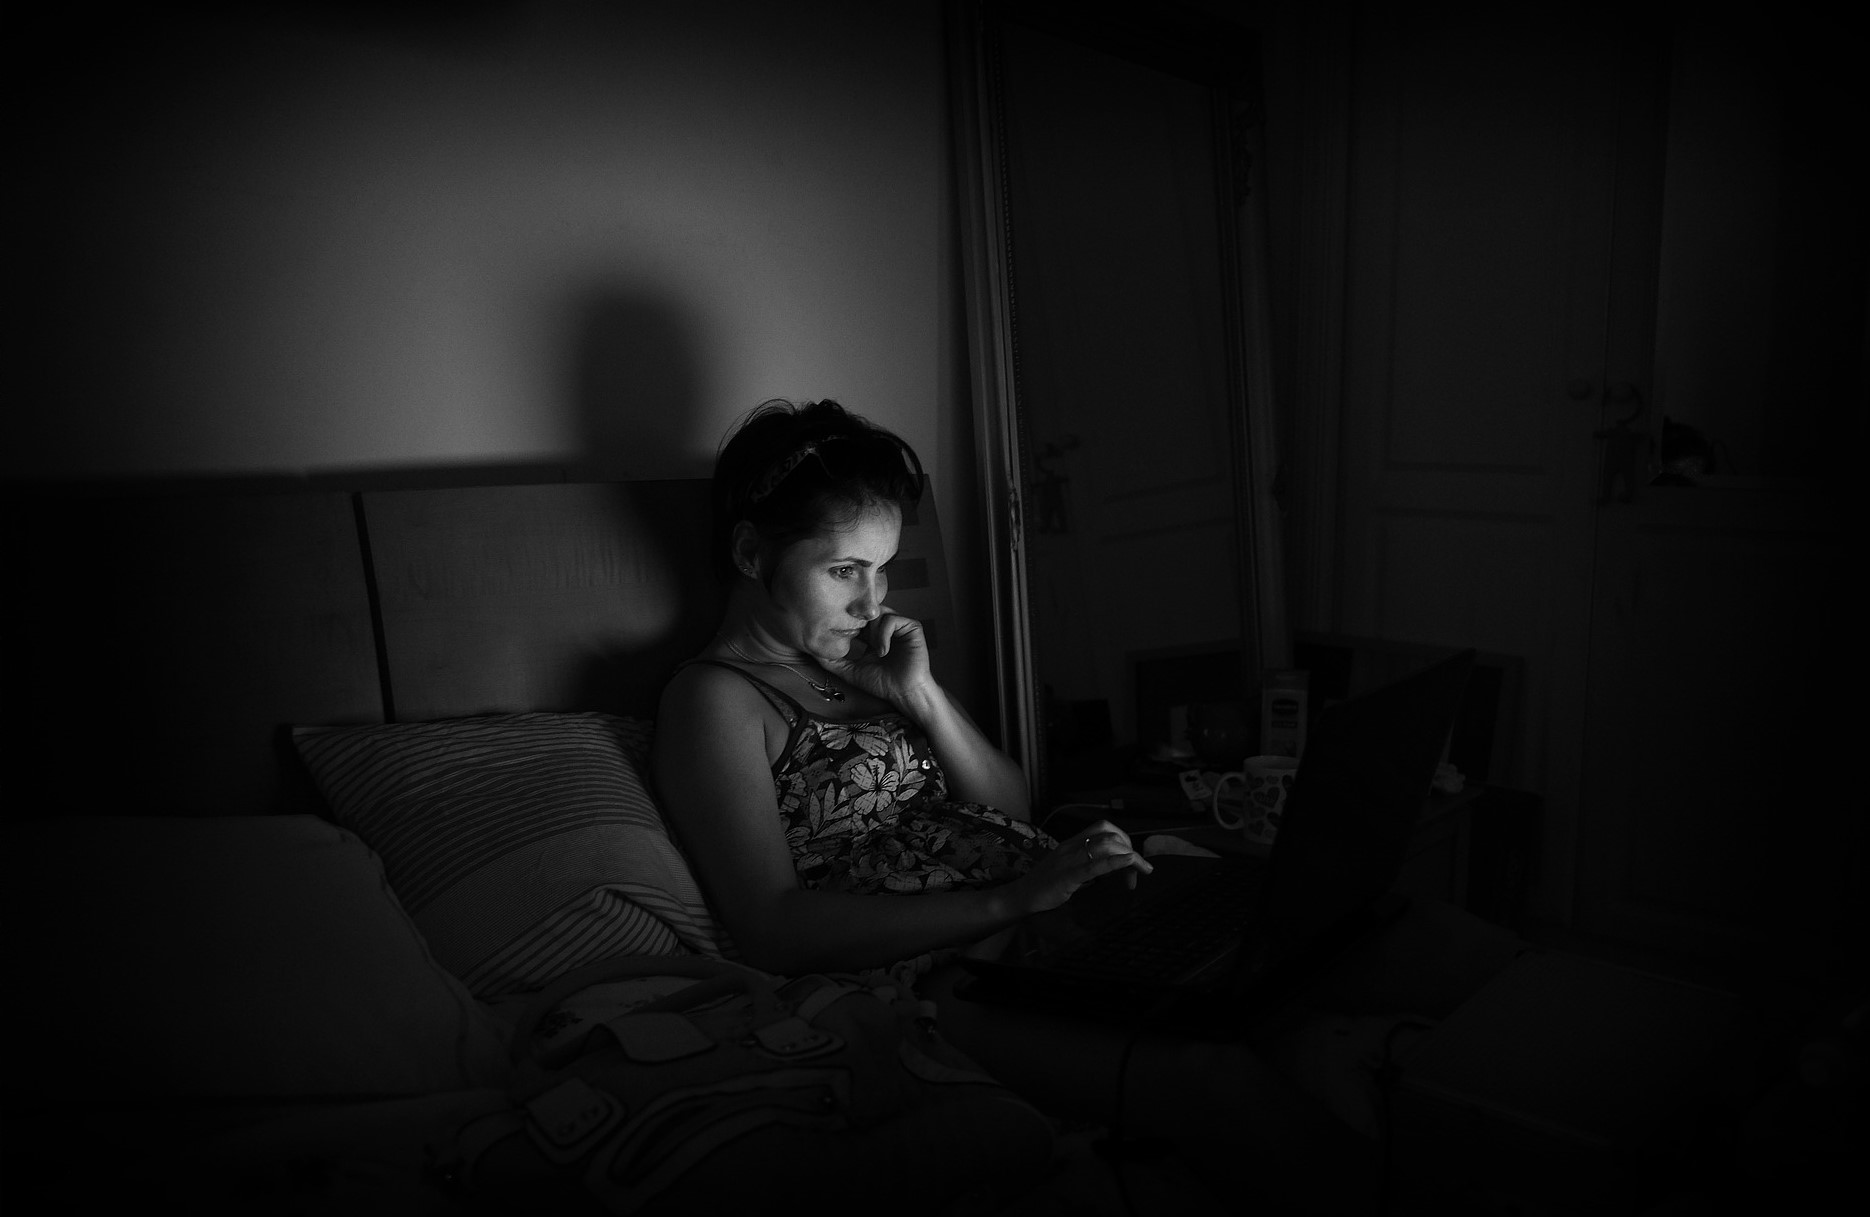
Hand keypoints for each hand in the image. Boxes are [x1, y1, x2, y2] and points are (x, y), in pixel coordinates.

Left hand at [820, 610, 931, 705]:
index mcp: (873, 636)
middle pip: (868, 612)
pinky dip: (885, 634)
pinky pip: (893, 619)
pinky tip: (883, 651)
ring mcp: (899, 627)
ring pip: (879, 613)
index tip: (838, 631)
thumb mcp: (851, 672)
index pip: (858, 620)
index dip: (847, 623)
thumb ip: (833, 662)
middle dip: (859, 622)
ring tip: (875, 651)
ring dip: (873, 630)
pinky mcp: (912, 627)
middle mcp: (886, 628)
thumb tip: (812, 653)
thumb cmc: (883, 685)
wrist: (904, 694)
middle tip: (852, 634)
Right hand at [1010, 821, 1154, 915]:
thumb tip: (1112, 869)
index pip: (1104, 828)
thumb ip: (1088, 865)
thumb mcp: (1069, 869)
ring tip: (1141, 871)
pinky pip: (1094, 865)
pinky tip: (1128, 862)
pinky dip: (1115, 862)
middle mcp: (1072, 846)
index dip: (1124, 840)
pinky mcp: (1067, 876)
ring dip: (1130, 857)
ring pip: (1106, 846)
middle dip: (1131, 849)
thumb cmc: (1045, 886)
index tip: (1133, 860)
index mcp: (1073, 843)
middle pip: (1109, 835)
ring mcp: (1069, 860)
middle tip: (1141, 871)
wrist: (1021, 896)